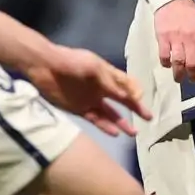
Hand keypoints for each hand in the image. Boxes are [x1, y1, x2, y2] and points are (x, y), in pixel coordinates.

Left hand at [26, 44, 147, 137]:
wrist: (45, 66)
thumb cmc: (71, 62)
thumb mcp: (93, 68)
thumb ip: (110, 83)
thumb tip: (128, 96)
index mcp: (107, 74)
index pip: (127, 85)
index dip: (136, 94)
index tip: (142, 103)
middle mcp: (102, 89)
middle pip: (123, 101)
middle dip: (136, 109)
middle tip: (149, 118)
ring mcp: (91, 100)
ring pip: (111, 114)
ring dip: (122, 122)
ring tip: (134, 133)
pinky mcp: (79, 109)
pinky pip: (96, 119)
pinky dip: (106, 126)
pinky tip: (115, 133)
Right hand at [153, 0, 194, 82]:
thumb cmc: (189, 15)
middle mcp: (190, 38)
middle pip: (192, 64)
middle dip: (192, 77)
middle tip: (190, 79)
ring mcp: (176, 38)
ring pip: (178, 63)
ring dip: (178, 74)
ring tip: (178, 78)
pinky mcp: (163, 37)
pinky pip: (164, 56)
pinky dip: (166, 63)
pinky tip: (167, 64)